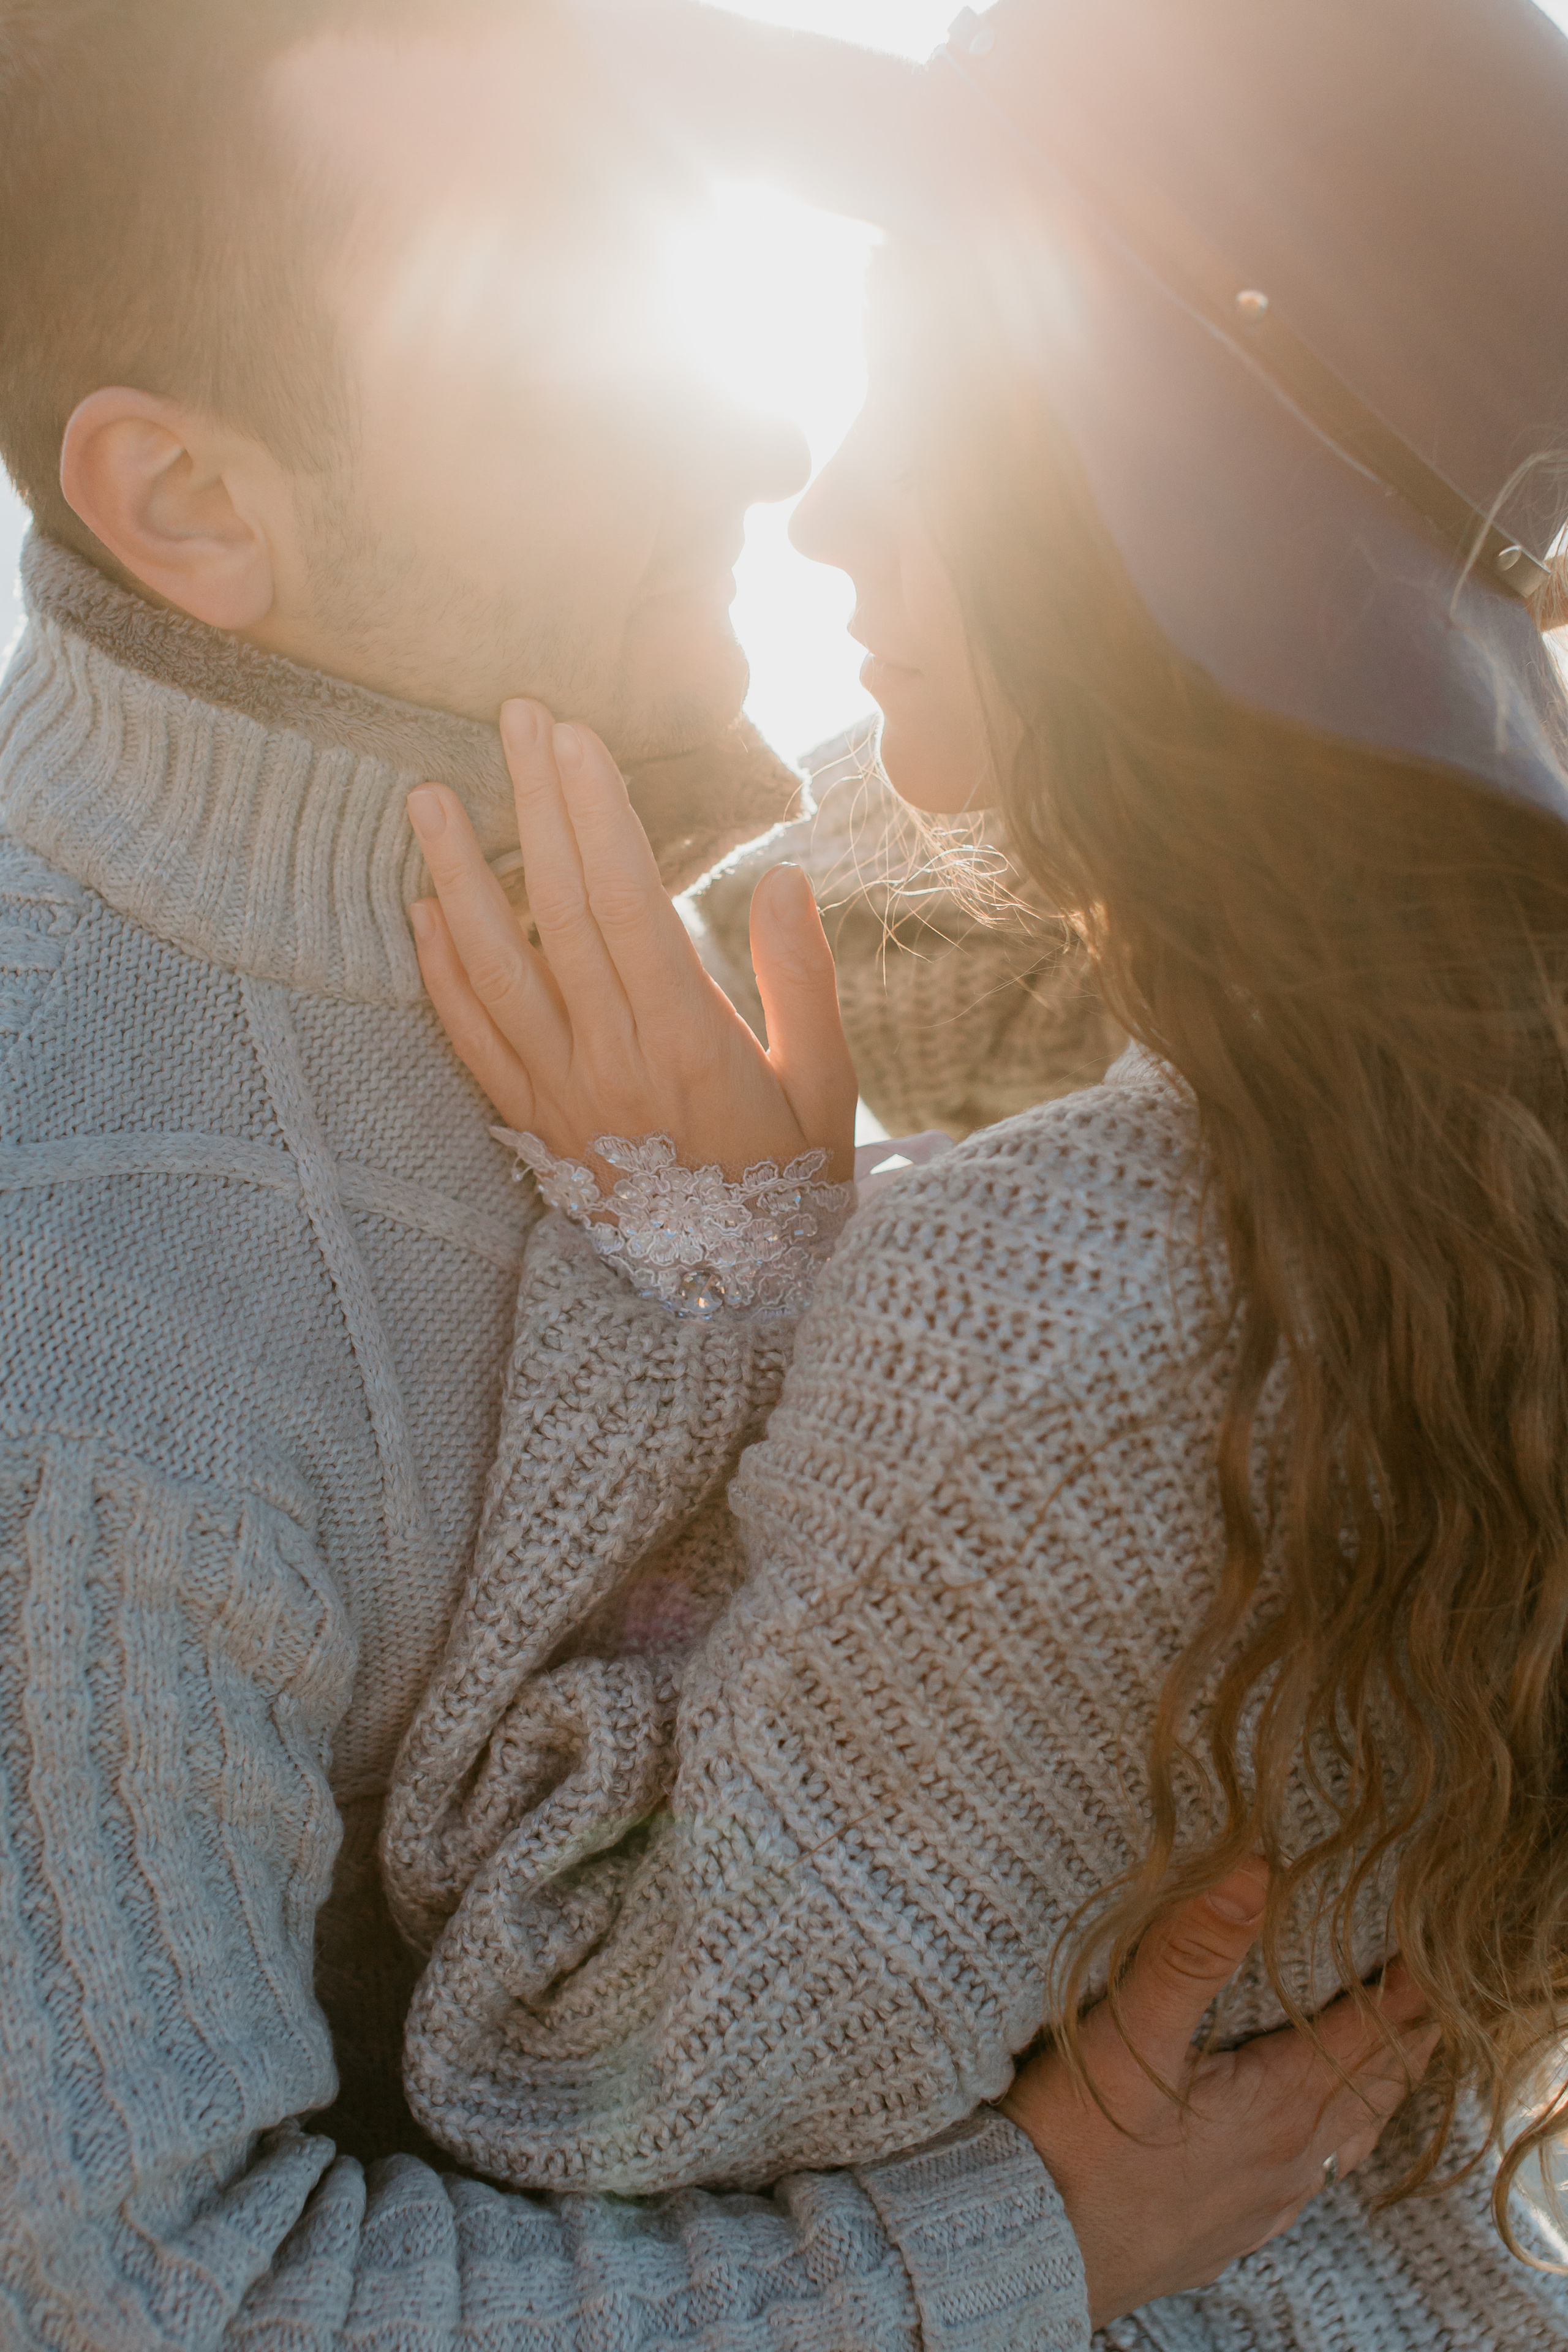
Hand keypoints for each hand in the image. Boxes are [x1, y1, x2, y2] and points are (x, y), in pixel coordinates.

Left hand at [406, 699, 857, 1184]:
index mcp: (690, 1048)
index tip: (576, 738)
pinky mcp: (532, 1125)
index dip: (597, 817)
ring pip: (495, 969)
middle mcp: (612, 1064)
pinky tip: (418, 908)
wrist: (734, 1305)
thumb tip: (783, 876)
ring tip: (426, 795)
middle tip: (514, 717)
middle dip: (535, 808)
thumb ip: (801, 984)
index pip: (629, 908)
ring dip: (456, 876)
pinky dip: (439, 973)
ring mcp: (560, 1095)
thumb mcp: (828, 1090)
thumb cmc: (794, 1187)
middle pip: (558, 915)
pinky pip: (472, 1041)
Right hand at [999, 1863, 1439, 2329]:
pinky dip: (1329, 2146)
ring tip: (1388, 2063)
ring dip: (1373, 2094)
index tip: (1429, 1955)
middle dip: (1403, 2038)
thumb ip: (1193, 1950)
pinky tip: (1311, 2151)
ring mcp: (1259, 2204)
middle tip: (1428, 1998)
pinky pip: (1303, 2185)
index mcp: (1277, 2104)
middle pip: (1369, 2090)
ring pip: (1344, 2142)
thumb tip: (1255, 1870)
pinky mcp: (1223, 2232)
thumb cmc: (1074, 2138)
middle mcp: (1286, 2160)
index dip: (1400, 1994)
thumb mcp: (1131, 2030)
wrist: (1025, 2249)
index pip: (1364, 2036)